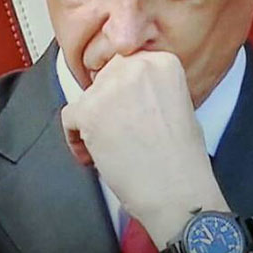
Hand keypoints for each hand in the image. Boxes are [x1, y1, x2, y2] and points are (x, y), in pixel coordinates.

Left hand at [61, 51, 229, 248]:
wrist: (176, 190)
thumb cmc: (182, 158)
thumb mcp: (179, 102)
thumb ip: (152, 86)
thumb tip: (128, 90)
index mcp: (162, 62)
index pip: (128, 63)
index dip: (124, 88)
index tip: (126, 105)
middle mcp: (135, 67)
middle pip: (105, 76)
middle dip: (108, 102)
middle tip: (118, 128)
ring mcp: (110, 88)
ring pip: (87, 97)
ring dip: (93, 120)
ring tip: (111, 146)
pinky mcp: (88, 111)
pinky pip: (70, 117)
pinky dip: (77, 138)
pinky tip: (95, 154)